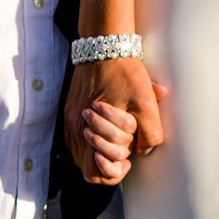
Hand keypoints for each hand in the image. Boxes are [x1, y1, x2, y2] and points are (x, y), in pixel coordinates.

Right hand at [65, 56, 166, 181]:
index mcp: (93, 130)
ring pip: (80, 155)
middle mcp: (76, 128)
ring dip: (97, 153)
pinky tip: (104, 131)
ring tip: (116, 140)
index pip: (96, 172)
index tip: (128, 159)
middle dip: (108, 162)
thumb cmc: (126, 73)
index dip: (115, 171)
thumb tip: (144, 150)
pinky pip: (74, 139)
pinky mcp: (68, 111)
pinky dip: (89, 142)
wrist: (104, 46)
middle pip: (86, 168)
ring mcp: (70, 120)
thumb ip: (149, 132)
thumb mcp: (146, 102)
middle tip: (125, 150)